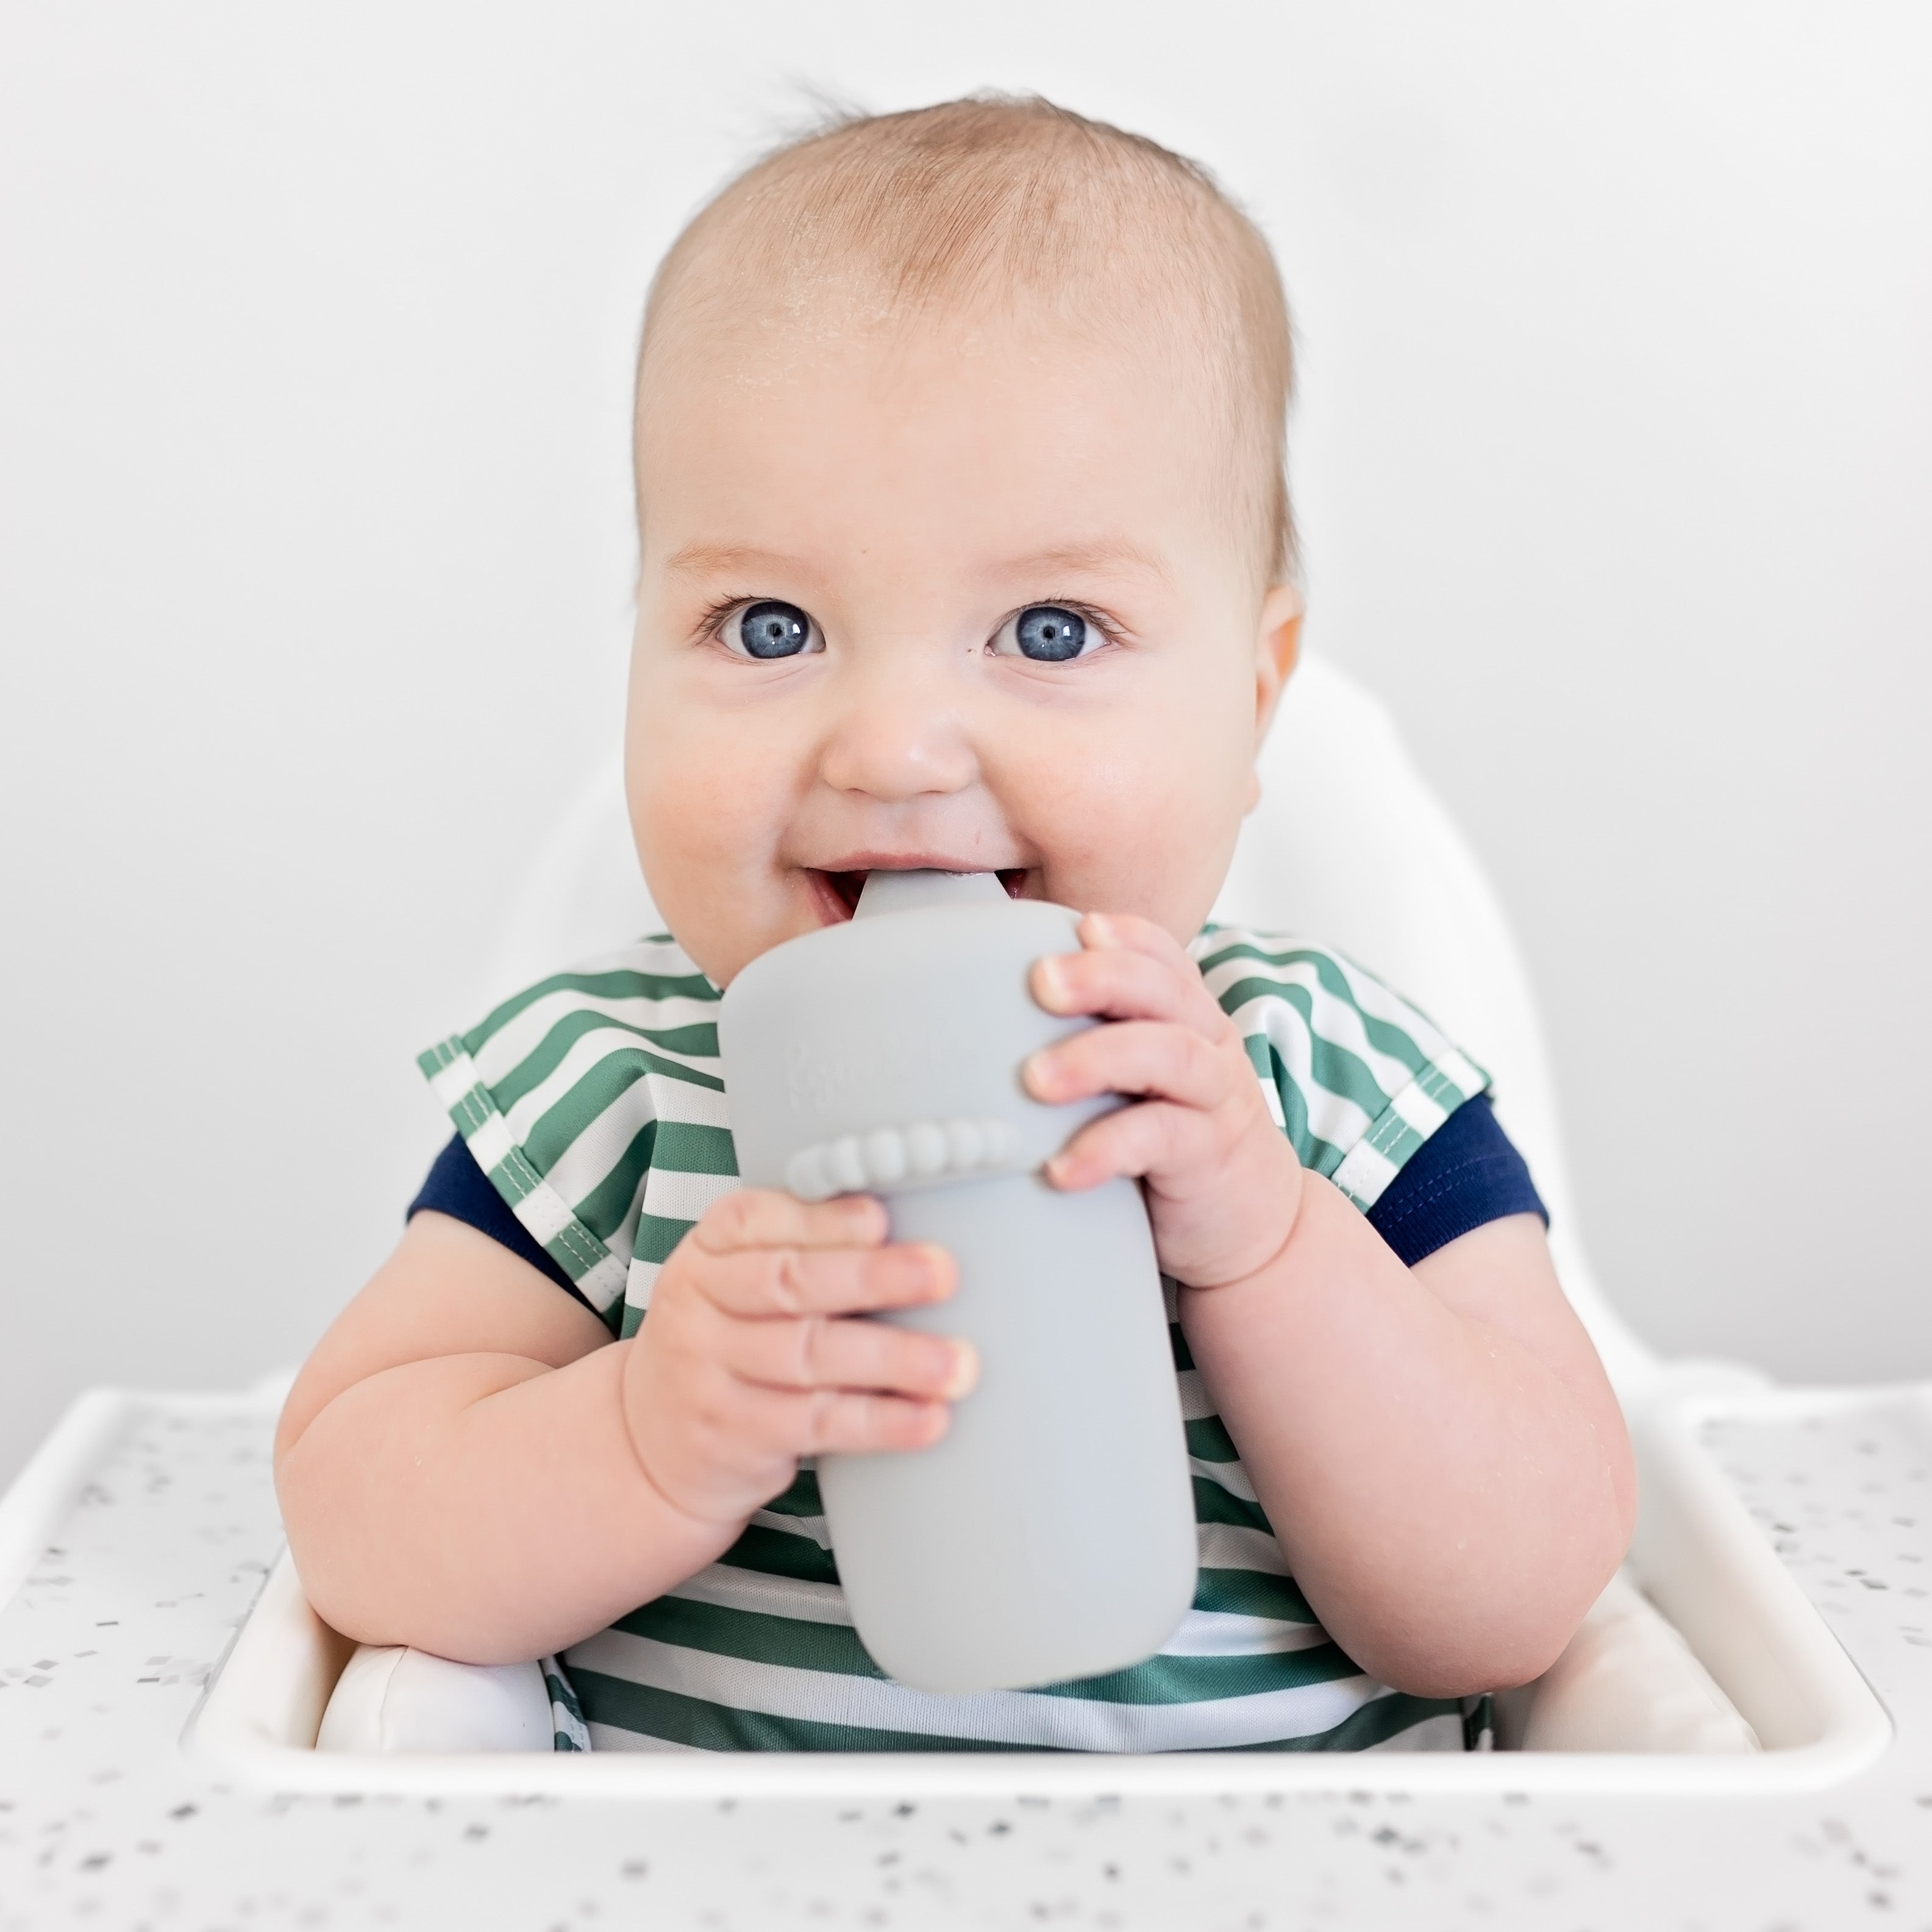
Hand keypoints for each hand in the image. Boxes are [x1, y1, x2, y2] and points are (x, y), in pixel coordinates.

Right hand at [618, 1190, 976, 1529]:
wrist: (647, 1445)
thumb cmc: (722, 1345)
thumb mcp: (732, 1285)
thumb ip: (796, 1252)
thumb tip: (905, 1232)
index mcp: (705, 1252)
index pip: (756, 1222)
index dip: (824, 1220)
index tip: (883, 1218)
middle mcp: (698, 1306)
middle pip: (790, 1284)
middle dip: (873, 1276)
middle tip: (942, 1274)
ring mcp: (711, 1373)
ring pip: (810, 1356)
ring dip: (893, 1358)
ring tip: (956, 1363)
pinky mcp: (734, 1435)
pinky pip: (817, 1423)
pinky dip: (879, 1421)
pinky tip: (927, 1418)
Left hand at [1026, 913, 1303, 1290]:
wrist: (1252, 1224)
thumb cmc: (1171, 1142)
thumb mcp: (1142, 1081)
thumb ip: (1092, 1044)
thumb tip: (981, 1021)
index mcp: (1188, 1016)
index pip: (1164, 956)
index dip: (1124, 935)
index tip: (1074, 924)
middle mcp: (1209, 1045)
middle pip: (1164, 991)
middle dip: (1101, 978)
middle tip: (1040, 982)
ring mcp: (1215, 1099)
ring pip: (1169, 1055)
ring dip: (1098, 1058)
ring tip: (1037, 1079)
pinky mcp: (1209, 1156)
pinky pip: (1161, 1139)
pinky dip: (1107, 1148)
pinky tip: (1061, 1168)